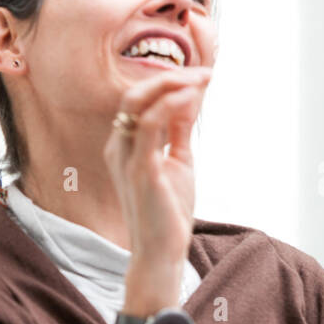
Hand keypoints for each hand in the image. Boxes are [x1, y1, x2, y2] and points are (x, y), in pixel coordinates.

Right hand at [103, 67, 211, 313]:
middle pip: (135, 94)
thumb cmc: (167, 211)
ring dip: (173, 83)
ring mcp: (126, 157)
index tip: (202, 75)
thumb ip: (178, 131)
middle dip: (170, 75)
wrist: (161, 252)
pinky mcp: (140, 169)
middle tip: (204, 71)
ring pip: (139, 102)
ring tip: (202, 78)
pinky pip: (151, 124)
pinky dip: (172, 104)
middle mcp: (119, 146)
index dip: (169, 81)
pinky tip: (192, 97)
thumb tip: (189, 100)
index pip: (141, 100)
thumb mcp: (177, 161)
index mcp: (124, 144)